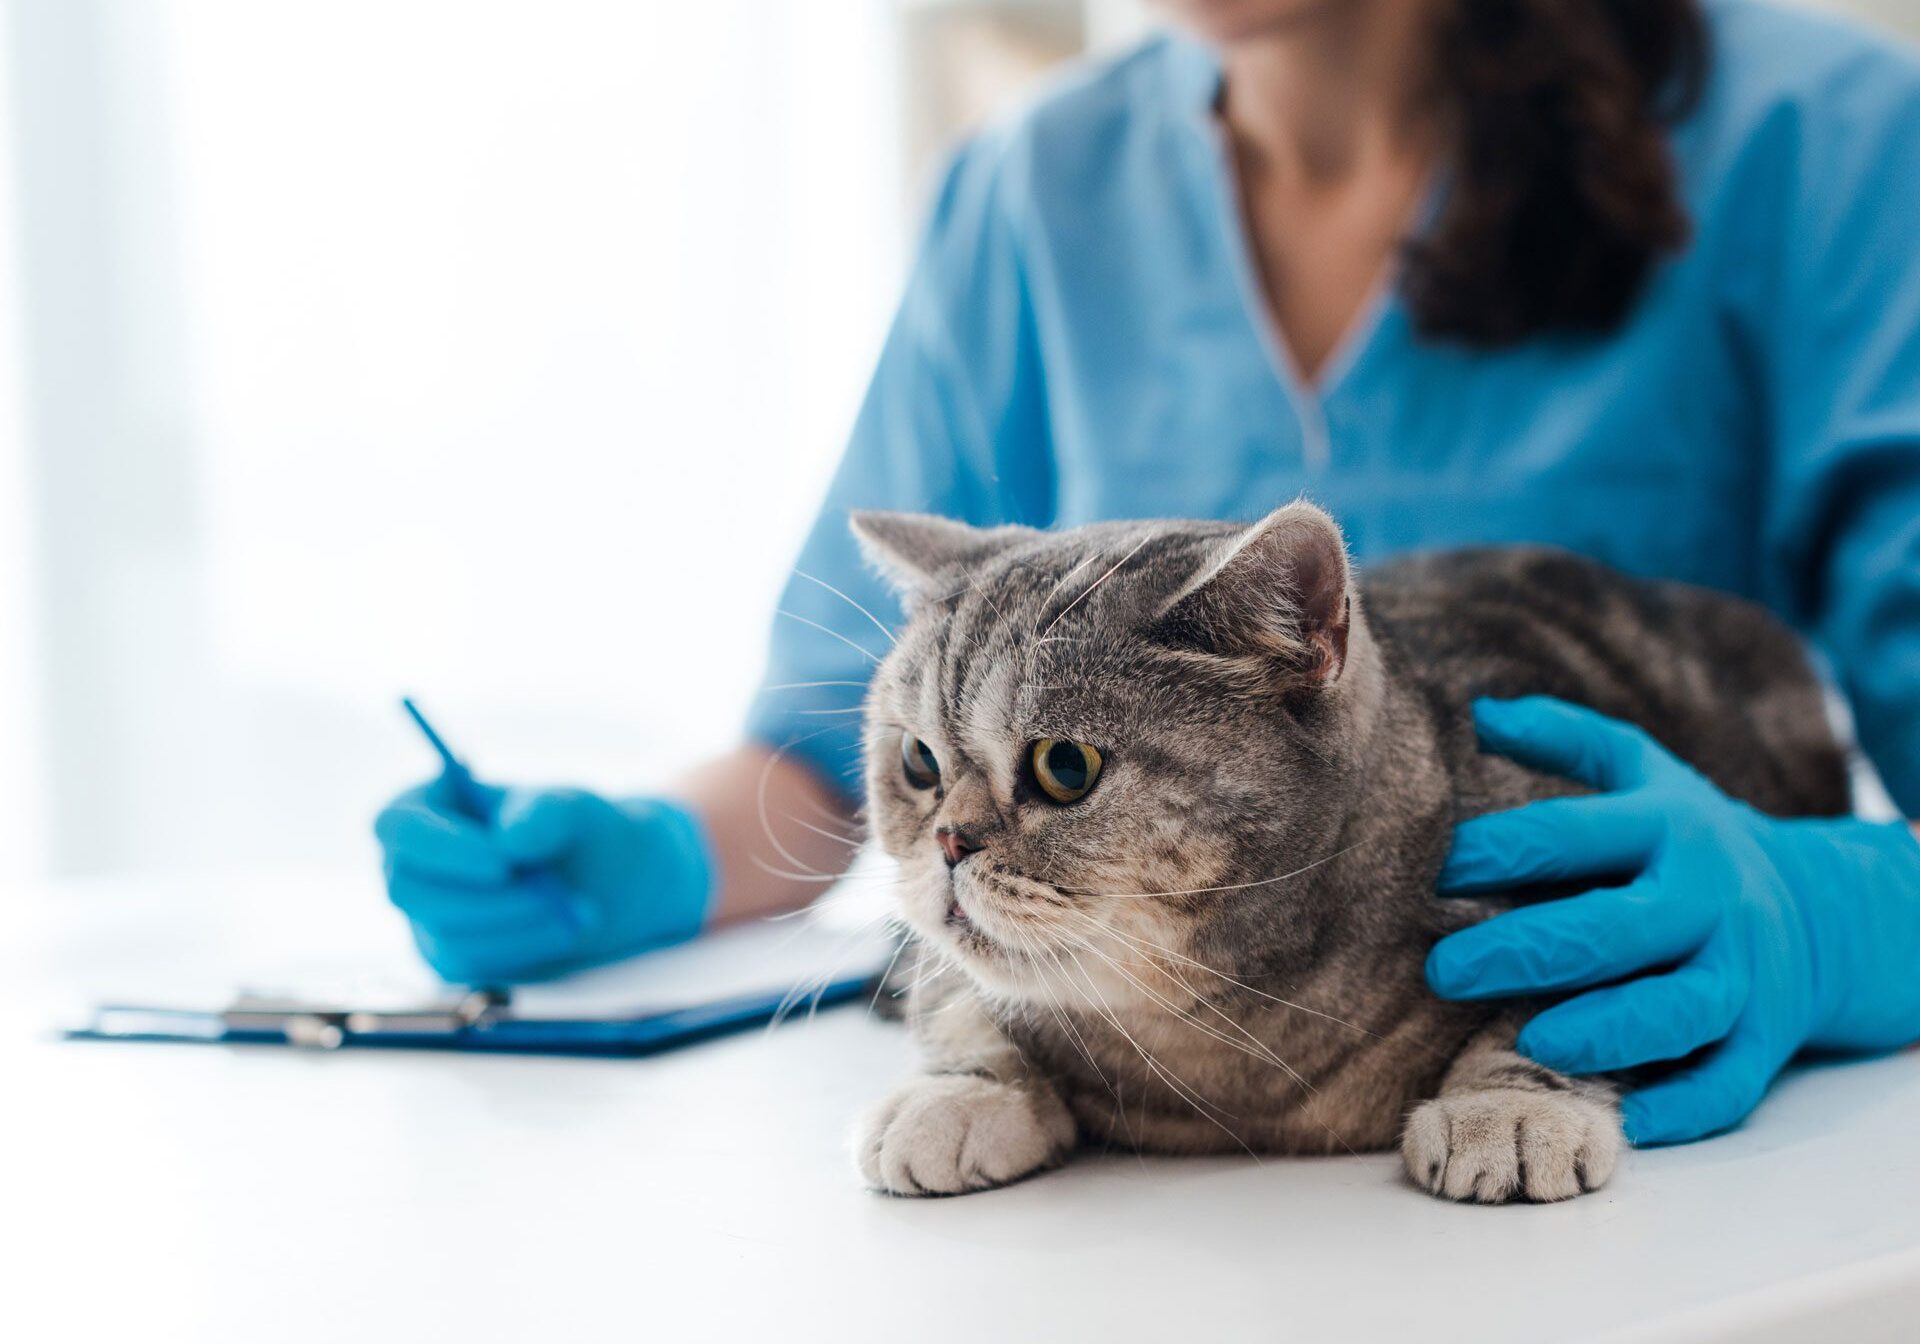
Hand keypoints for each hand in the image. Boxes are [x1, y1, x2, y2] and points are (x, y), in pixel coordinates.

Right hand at [374, 778, 713, 983]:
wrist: (602, 878)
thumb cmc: (573, 829)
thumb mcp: (572, 807)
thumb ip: (545, 812)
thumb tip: (511, 841)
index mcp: (422, 807)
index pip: (400, 826)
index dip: (443, 847)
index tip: (502, 862)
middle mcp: (409, 863)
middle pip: (410, 889)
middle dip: (483, 898)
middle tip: (549, 896)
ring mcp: (425, 914)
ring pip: (445, 932)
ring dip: (515, 925)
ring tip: (581, 909)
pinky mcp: (450, 956)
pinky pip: (473, 962)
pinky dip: (524, 947)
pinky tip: (567, 929)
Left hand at [1426, 697, 1919, 1145]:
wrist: (1820, 906)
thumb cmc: (1689, 840)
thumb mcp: (1642, 773)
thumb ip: (1564, 737)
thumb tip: (1476, 711)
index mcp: (1667, 828)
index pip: (1568, 836)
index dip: (1494, 853)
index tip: (1427, 874)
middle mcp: (1707, 900)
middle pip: (1614, 928)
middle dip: (1526, 951)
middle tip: (1440, 970)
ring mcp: (1741, 975)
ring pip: (1678, 1011)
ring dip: (1605, 1029)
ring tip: (1529, 1039)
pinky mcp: (1765, 1041)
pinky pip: (1729, 1084)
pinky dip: (1684, 1107)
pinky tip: (1627, 1122)